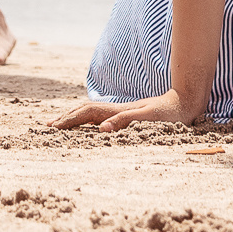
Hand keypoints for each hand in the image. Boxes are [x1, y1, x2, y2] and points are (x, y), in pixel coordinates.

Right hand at [47, 89, 203, 129]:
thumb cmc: (169, 113)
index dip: (69, 119)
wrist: (185, 102)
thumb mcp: (149, 118)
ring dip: (73, 117)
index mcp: (118, 111)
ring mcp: (121, 111)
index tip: (53, 127)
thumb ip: (124, 121)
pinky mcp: (127, 115)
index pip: (87, 113)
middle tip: (47, 126)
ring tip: (59, 123)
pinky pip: (100, 117)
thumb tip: (101, 130)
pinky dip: (86, 120)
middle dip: (65, 118)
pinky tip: (85, 124)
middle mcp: (116, 110)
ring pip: (91, 113)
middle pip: (84, 111)